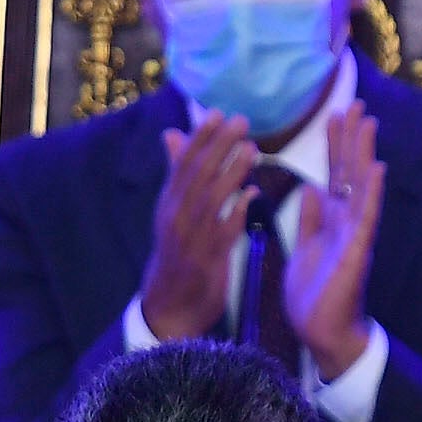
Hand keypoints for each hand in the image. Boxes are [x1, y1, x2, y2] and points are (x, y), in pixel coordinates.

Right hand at [137, 109, 260, 342]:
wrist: (170, 308)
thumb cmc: (178, 255)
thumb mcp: (173, 213)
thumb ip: (178, 175)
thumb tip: (172, 134)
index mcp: (168, 204)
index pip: (183, 164)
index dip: (200, 138)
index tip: (218, 113)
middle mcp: (176, 218)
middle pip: (197, 176)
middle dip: (218, 147)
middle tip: (240, 120)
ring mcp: (190, 240)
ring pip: (211, 201)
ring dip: (231, 173)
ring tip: (251, 149)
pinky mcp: (206, 262)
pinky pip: (222, 234)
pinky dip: (237, 213)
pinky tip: (253, 196)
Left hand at [285, 107, 385, 379]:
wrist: (322, 333)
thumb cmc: (315, 297)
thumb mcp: (305, 249)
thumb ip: (310, 219)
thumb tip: (311, 189)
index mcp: (332, 221)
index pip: (334, 176)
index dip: (335, 146)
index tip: (336, 115)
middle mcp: (347, 222)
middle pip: (349, 173)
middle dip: (350, 139)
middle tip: (355, 104)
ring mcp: (354, 235)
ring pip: (360, 187)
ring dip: (363, 153)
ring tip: (366, 122)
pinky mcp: (357, 252)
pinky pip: (366, 218)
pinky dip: (371, 192)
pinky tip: (376, 168)